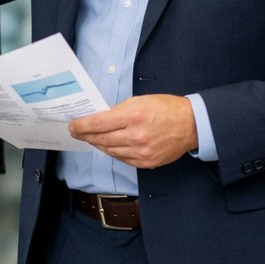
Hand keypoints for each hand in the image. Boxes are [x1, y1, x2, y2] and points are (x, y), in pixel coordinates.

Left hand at [68, 94, 197, 168]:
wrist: (191, 125)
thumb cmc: (166, 109)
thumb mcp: (140, 101)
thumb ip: (117, 111)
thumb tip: (98, 119)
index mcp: (133, 116)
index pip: (97, 124)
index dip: (81, 126)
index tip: (72, 126)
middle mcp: (136, 136)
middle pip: (100, 139)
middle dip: (85, 136)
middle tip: (76, 132)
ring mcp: (141, 152)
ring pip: (109, 151)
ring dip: (97, 144)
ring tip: (91, 139)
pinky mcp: (146, 162)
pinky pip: (122, 159)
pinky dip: (113, 152)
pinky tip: (108, 146)